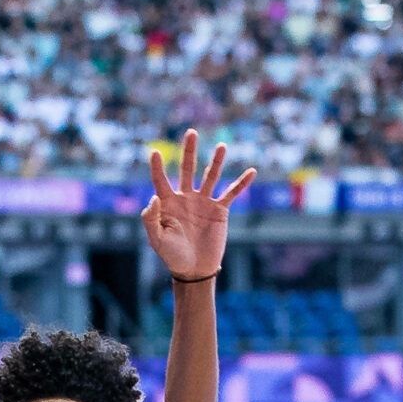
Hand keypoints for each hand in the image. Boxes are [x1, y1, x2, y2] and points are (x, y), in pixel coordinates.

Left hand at [141, 130, 256, 282]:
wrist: (194, 269)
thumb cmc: (172, 256)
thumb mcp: (157, 240)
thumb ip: (151, 219)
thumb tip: (154, 197)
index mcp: (168, 203)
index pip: (160, 180)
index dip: (156, 166)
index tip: (154, 151)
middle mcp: (186, 198)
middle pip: (187, 169)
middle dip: (189, 151)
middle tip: (191, 132)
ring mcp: (203, 202)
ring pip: (211, 176)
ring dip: (216, 161)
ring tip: (222, 146)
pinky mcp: (219, 210)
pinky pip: (232, 193)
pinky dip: (241, 183)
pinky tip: (251, 171)